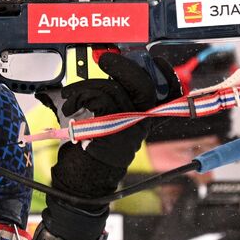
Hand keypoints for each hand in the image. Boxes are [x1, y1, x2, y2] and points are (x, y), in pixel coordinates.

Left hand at [44, 52, 179, 201]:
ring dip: (86, 85)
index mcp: (146, 118)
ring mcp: (128, 129)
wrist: (82, 180)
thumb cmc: (94, 148)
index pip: (169, 95)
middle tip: (104, 59)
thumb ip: (116, 98)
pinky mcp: (111, 132)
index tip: (154, 59)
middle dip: (123, 67)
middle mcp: (142, 124)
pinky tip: (70, 105)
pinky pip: (98, 100)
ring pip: (113, 90)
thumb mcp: (111, 120)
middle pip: (143, 87)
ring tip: (71, 94)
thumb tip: (111, 67)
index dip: (166, 75)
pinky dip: (79, 96)